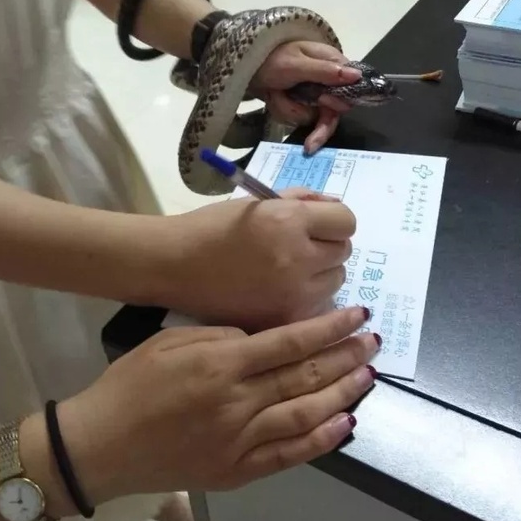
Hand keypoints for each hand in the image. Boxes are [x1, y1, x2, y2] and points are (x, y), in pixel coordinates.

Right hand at [63, 307, 377, 500]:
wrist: (102, 445)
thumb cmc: (131, 384)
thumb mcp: (168, 340)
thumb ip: (218, 334)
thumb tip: (261, 336)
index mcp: (221, 364)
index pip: (290, 341)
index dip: (329, 328)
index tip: (357, 316)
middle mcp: (239, 402)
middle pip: (306, 376)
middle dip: (345, 356)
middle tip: (373, 341)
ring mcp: (240, 441)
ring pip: (306, 414)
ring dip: (343, 393)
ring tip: (367, 375)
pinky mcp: (237, 471)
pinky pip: (289, 456)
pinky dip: (321, 440)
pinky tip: (345, 423)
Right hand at [164, 192, 355, 330]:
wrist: (174, 265)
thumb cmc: (212, 227)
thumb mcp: (257, 203)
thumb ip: (301, 200)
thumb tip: (334, 208)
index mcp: (289, 221)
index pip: (347, 221)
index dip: (332, 221)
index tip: (314, 226)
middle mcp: (298, 258)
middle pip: (343, 253)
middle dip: (326, 248)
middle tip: (296, 248)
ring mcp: (292, 295)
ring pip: (334, 283)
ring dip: (319, 275)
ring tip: (285, 272)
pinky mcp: (282, 320)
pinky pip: (315, 308)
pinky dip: (303, 300)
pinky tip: (276, 292)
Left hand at [249, 41, 361, 154]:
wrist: (246, 65)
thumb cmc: (271, 58)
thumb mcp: (296, 64)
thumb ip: (324, 71)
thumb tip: (357, 76)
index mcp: (332, 63)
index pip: (349, 91)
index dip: (336, 102)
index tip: (321, 101)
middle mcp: (327, 80)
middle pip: (330, 112)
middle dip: (303, 110)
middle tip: (284, 101)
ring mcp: (314, 93)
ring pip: (310, 117)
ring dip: (288, 108)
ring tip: (273, 93)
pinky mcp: (301, 103)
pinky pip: (298, 117)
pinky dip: (283, 110)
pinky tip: (272, 97)